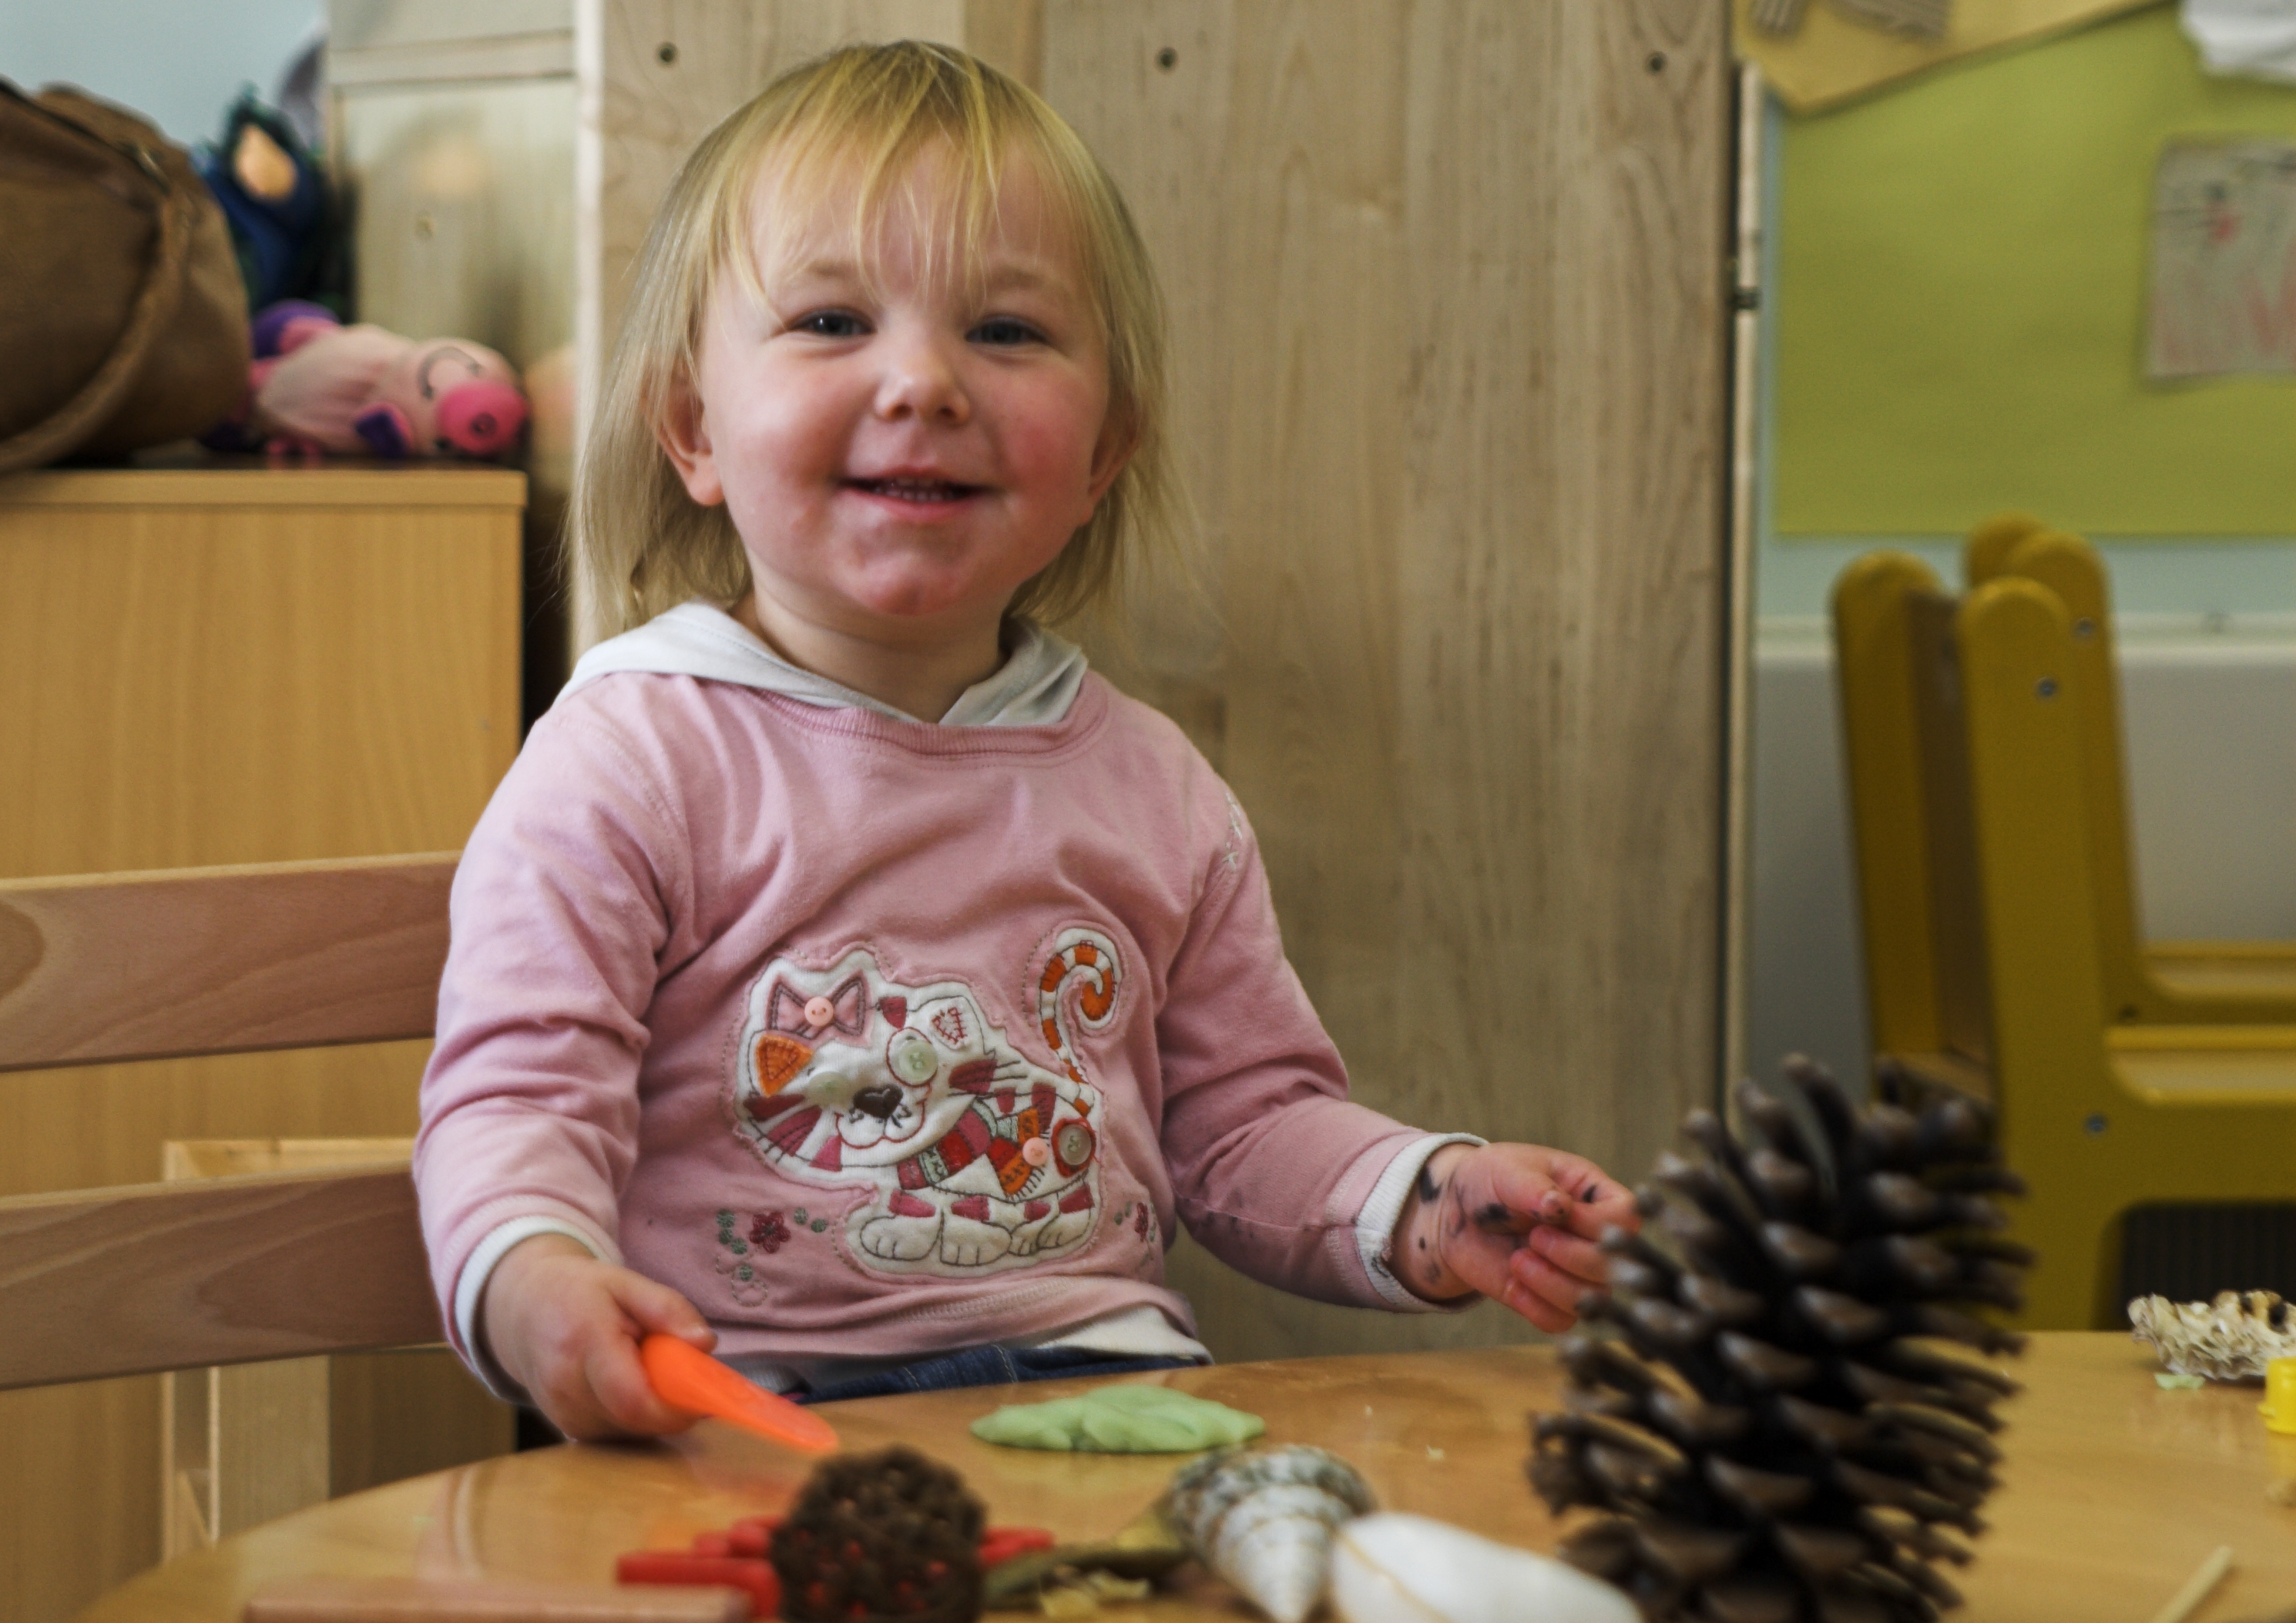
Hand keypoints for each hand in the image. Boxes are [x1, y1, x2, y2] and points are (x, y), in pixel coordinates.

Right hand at [478, 1234, 717, 1440]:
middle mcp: (565, 1386)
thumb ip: (668, 1309)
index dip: (675, 1407)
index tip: (705, 1395)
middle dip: (671, 1406)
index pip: (632, 1398)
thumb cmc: (580, 1293)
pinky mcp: (565, 1429)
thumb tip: (704, 1344)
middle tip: (683, 1374)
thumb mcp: (627, 1283)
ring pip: (629, 1432)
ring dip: (653, 1412)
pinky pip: (616, 1435)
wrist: (523, 1312)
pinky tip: (630, 1386)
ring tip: (647, 1371)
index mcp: (584, 1342)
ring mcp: (561, 1413)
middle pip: (635, 1420)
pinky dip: (635, 1417)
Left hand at [1392, 1142, 1639, 1332]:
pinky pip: (1561, 1321)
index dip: (1596, 1224)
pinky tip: (1512, 1285)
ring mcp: (1575, 1272)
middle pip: (1613, 1266)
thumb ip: (1534, 1186)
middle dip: (1570, 1255)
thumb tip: (1560, 1206)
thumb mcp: (1506, 1170)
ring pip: (1592, 1300)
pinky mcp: (1550, 1300)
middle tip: (1534, 1236)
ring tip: (1518, 1259)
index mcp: (1595, 1195)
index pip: (1625, 1218)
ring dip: (1551, 1284)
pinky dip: (1534, 1307)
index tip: (1556, 1213)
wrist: (1451, 1214)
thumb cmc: (1487, 1181)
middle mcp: (1594, 1237)